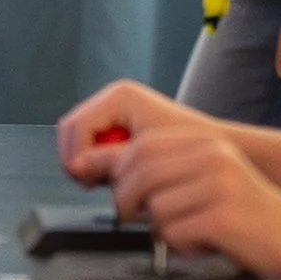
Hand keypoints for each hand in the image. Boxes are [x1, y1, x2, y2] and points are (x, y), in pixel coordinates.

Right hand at [55, 79, 209, 184]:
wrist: (209, 146)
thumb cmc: (186, 148)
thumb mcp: (142, 156)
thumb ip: (107, 160)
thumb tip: (75, 167)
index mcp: (119, 96)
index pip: (77, 125)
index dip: (76, 156)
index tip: (86, 180)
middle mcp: (113, 97)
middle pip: (71, 129)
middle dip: (77, 158)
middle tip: (91, 183)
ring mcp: (112, 109)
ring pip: (77, 137)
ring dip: (85, 162)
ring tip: (103, 180)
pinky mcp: (116, 123)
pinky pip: (90, 142)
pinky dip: (95, 161)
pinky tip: (112, 174)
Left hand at [102, 124, 280, 279]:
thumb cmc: (248, 211)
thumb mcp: (209, 177)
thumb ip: (168, 170)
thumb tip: (109, 171)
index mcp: (206, 142)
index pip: (141, 144)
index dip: (114, 167)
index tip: (107, 188)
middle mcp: (212, 156)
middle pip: (140, 173)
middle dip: (126, 200)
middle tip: (134, 217)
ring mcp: (219, 185)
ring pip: (154, 207)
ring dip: (161, 229)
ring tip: (186, 232)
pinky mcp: (222, 217)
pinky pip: (174, 233)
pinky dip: (180, 246)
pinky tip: (201, 244)